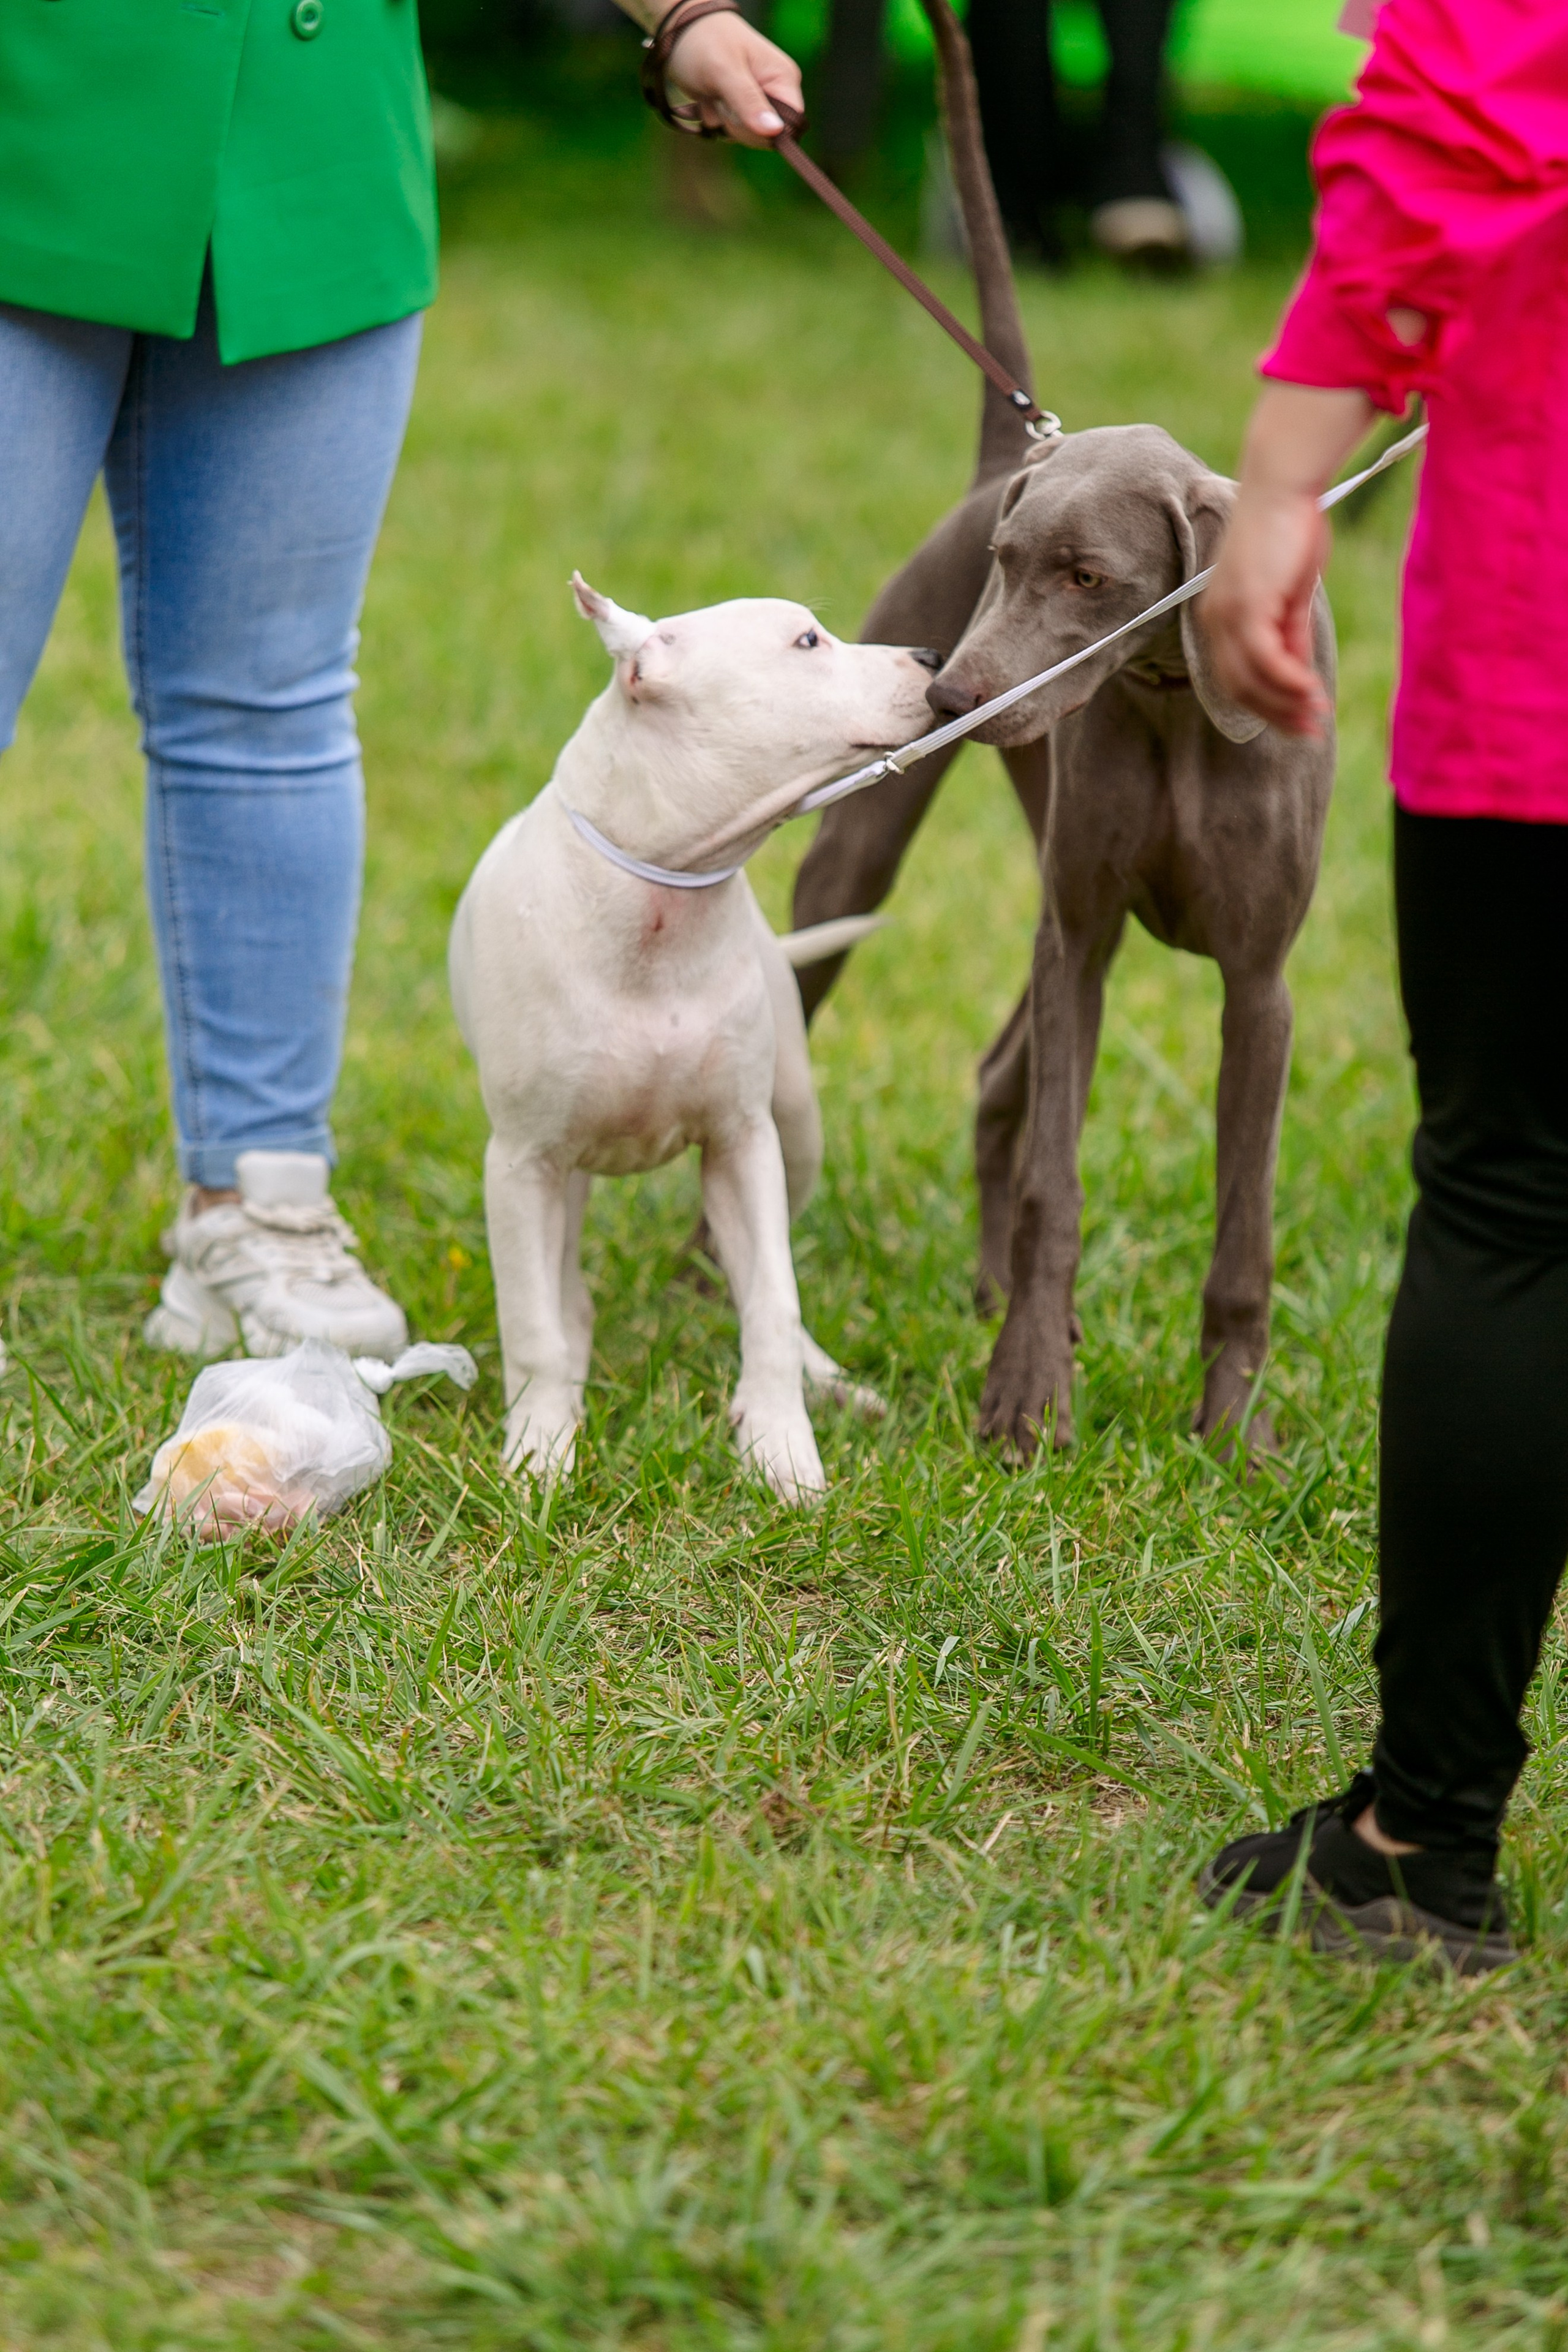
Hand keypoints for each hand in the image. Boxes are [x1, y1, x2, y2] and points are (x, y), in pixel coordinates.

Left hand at [667, 12, 802, 145]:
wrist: (680, 31)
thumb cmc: (703, 42)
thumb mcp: (723, 70)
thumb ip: (748, 101)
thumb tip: (775, 131)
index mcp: (783, 78)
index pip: (789, 125)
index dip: (764, 131)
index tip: (739, 113)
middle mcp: (775, 91)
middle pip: (766, 135)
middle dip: (738, 123)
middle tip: (721, 95)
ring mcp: (757, 101)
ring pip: (747, 136)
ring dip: (724, 121)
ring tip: (714, 92)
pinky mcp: (740, 109)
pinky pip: (732, 132)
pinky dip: (716, 121)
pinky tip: (709, 98)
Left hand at [1201, 483, 1330, 735]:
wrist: (1283, 485)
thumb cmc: (1290, 530)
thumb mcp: (1293, 593)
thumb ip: (1292, 634)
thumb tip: (1299, 675)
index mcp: (1221, 617)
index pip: (1237, 678)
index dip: (1267, 706)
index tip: (1300, 722)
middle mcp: (1216, 620)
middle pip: (1239, 688)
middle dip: (1276, 714)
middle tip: (1310, 731)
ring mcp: (1227, 613)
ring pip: (1250, 679)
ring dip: (1285, 702)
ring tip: (1317, 714)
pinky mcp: (1245, 605)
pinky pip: (1263, 659)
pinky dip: (1287, 680)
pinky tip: (1312, 691)